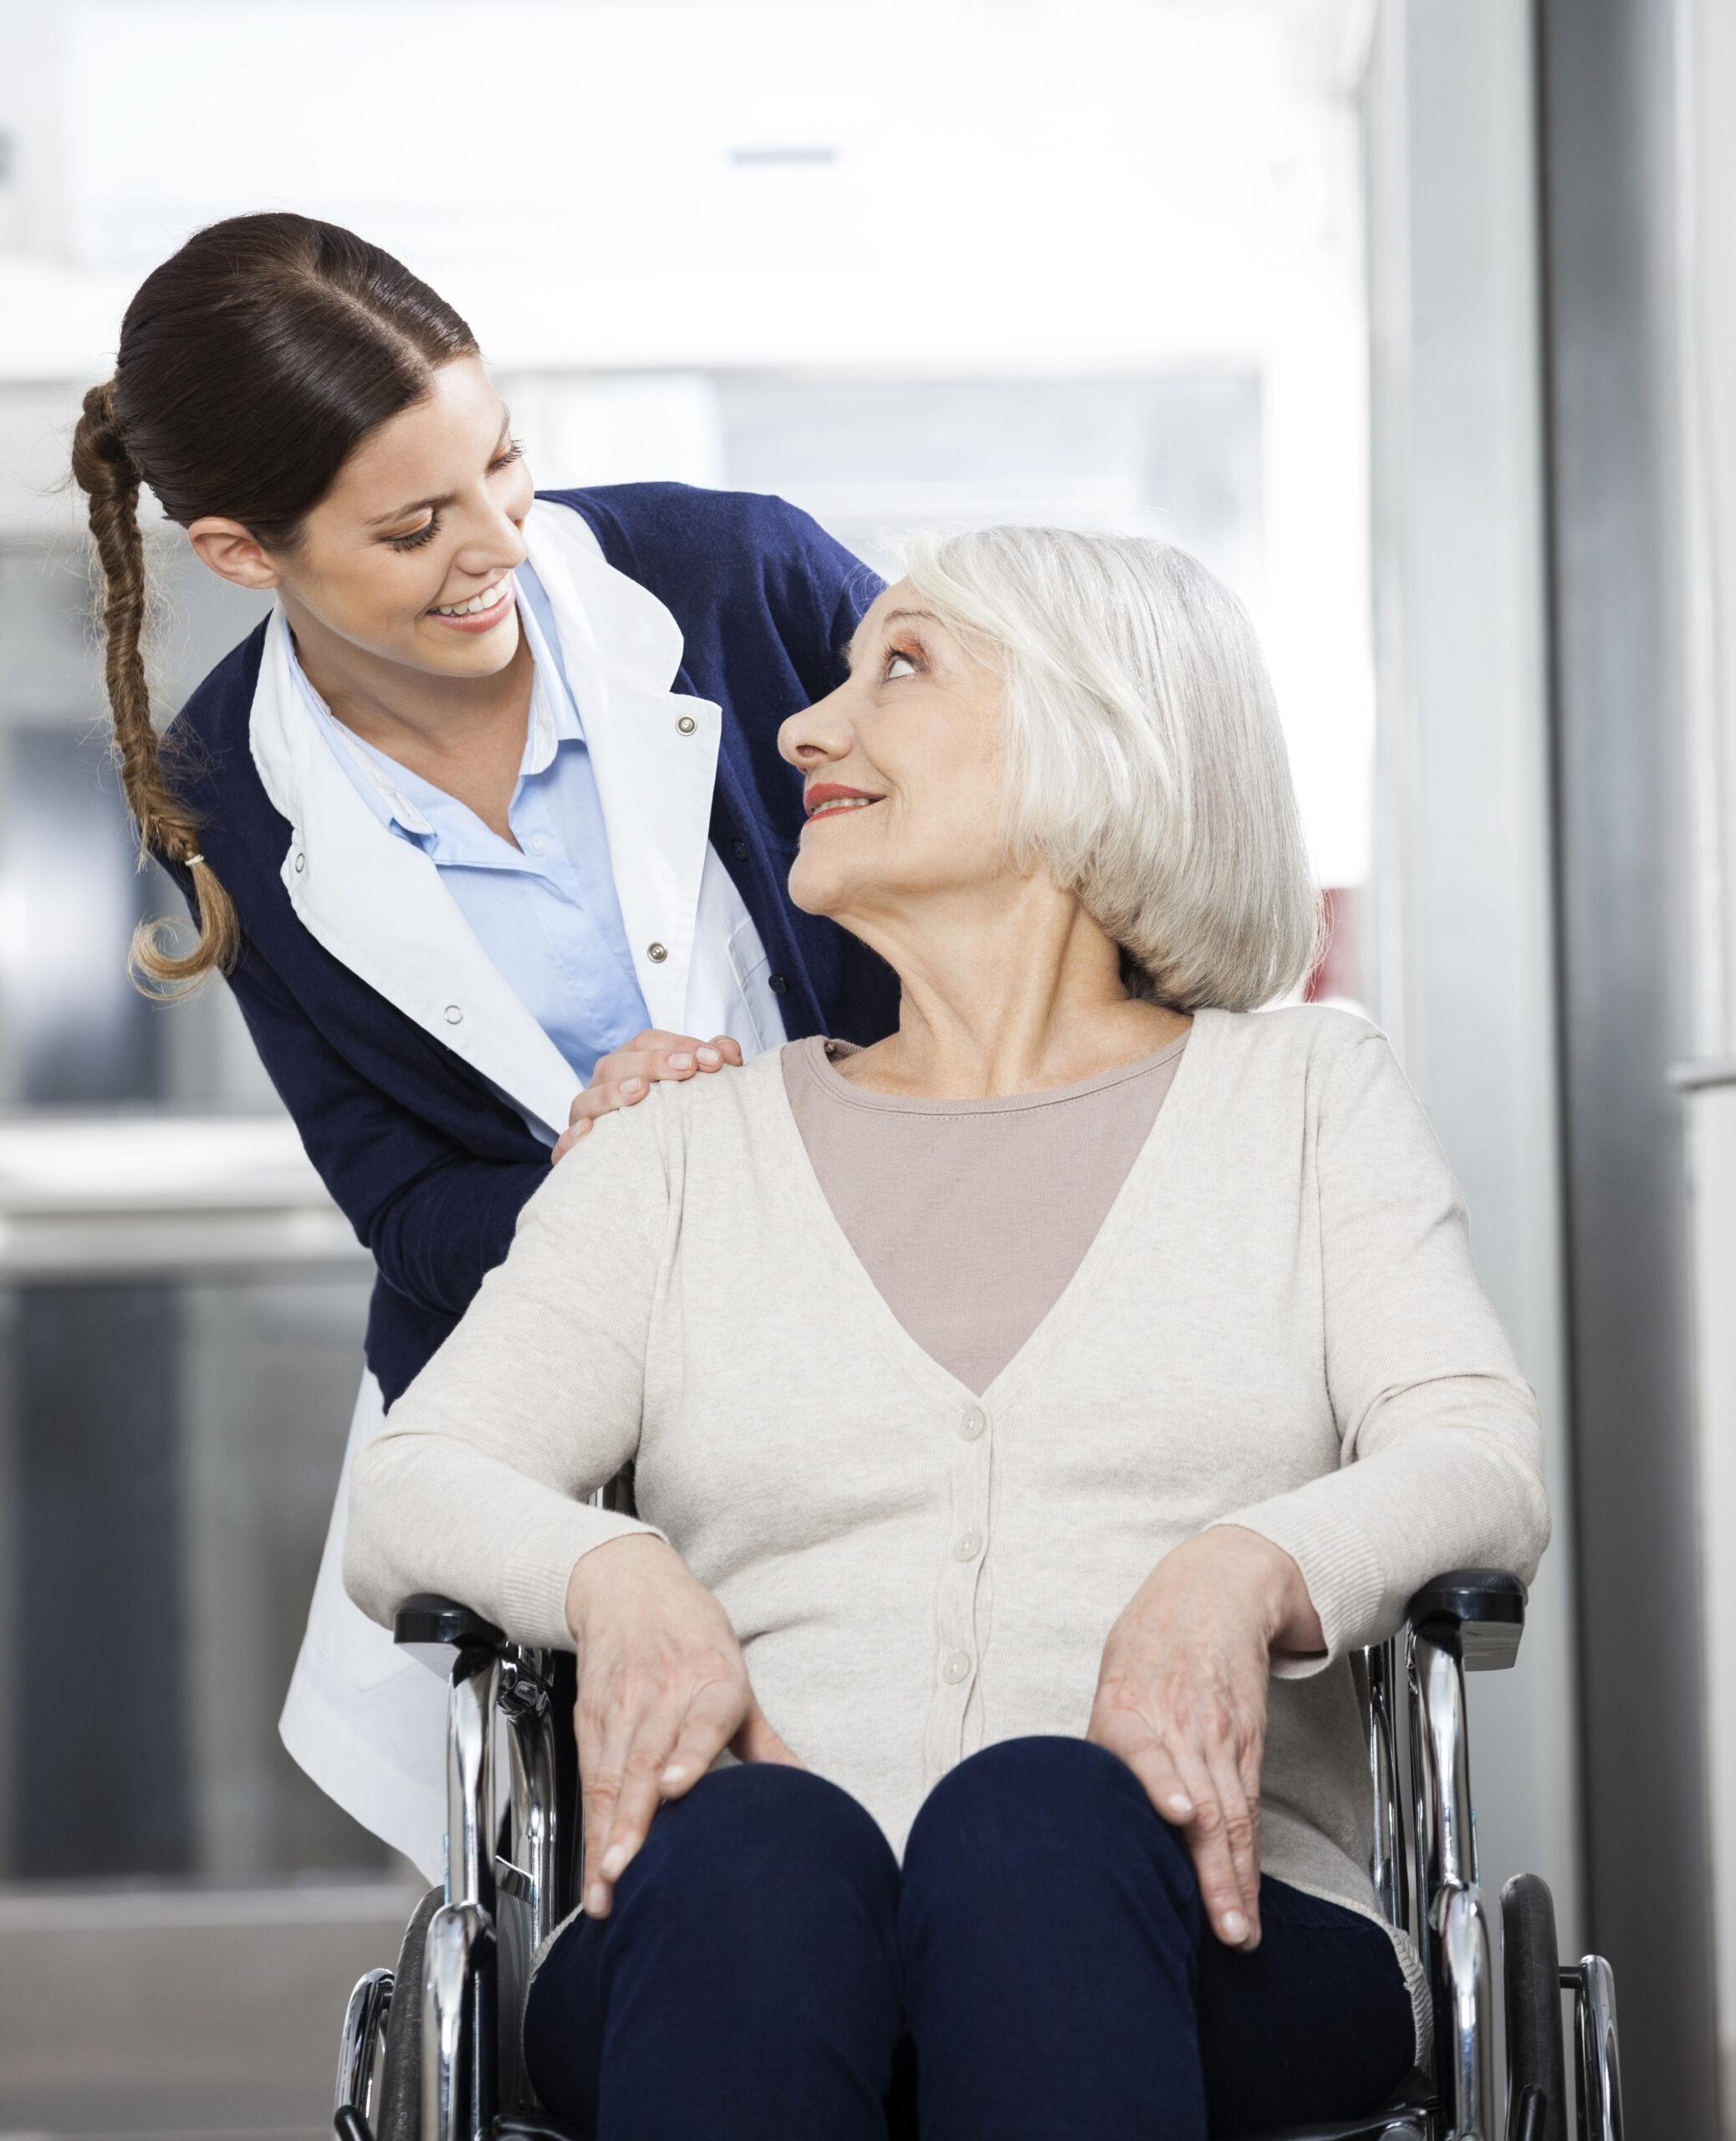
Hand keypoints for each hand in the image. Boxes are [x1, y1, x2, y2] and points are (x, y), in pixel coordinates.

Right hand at [552, 1031, 742, 1161]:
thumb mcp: (696, 1091)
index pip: (647, 1042)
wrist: (649, 1177)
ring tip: (641, 1090)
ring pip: (586, 1100)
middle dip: (654, 1062)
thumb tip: (729, 1050)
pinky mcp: (576, 1157)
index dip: (680, 1044)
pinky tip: (591, 1132)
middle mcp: (604, 1087)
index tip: (717, 1059)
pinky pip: (565, 1146)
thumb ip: (713, 1065)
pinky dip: (573, 1138)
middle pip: (617, 1064)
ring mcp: (586, 1120)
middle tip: (690, 1067)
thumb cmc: (675, 1121)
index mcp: (630, 1066)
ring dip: (612, 1093)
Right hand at [564, 1533, 798, 1916]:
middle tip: (623, 1870)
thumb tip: (805, 1787)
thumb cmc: (690, 1633)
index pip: (701, 1720)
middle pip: (643, 1761)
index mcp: (712, 1682)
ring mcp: (622, 1707)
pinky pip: (590, 1778)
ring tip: (605, 1883)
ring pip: (610, 1776)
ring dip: (605, 1833)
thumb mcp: (736, 1678)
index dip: (687, 1754)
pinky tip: (593, 1864)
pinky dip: (590, 1824)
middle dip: (631, 1821)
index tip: (674, 1786)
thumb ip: (766, 1742)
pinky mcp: (590, 1719)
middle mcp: (663, 1694)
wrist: (626, 1584)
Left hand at [1087, 1526, 1322, 1951]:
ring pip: (1230, 1815)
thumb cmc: (1153, 1635)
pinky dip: (1247, 1858)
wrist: (1220, 1582)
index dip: (1162, 1781)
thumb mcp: (1114, 1671)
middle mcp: (1178, 1721)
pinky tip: (1248, 1895)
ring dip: (1234, 1880)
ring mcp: (1217, 1733)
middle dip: (1211, 1872)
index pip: (1146, 1747)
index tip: (1180, 1816)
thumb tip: (1069, 1804)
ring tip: (1238, 1931)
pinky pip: (1247, 1806)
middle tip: (1221, 1929)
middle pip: (1201, 1802)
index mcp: (1128, 1702)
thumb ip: (1102, 1738)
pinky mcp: (1246, 1739)